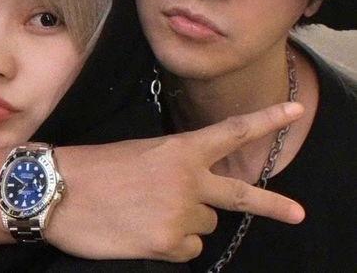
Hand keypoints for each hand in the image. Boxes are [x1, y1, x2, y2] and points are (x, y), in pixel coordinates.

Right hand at [48, 102, 304, 261]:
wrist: (60, 190)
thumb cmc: (97, 168)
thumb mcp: (142, 152)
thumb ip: (178, 169)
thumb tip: (198, 196)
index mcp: (180, 148)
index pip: (232, 132)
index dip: (266, 120)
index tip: (295, 110)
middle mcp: (188, 179)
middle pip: (240, 195)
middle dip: (272, 204)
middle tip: (298, 212)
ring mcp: (181, 213)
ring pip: (204, 223)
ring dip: (184, 221)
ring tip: (147, 212)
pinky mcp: (169, 244)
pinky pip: (187, 247)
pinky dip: (171, 243)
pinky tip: (143, 231)